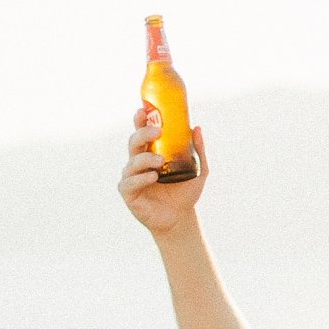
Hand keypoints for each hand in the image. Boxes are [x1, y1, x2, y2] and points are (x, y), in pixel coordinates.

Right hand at [118, 106, 207, 235]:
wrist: (181, 219)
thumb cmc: (185, 193)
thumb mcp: (198, 170)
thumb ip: (198, 150)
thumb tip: (197, 127)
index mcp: (151, 153)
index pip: (142, 133)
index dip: (140, 120)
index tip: (144, 109)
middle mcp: (139, 163)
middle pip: (134, 142)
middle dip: (142, 133)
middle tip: (157, 131)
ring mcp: (132, 178)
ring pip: (132, 162)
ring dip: (145, 159)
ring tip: (160, 162)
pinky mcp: (129, 194)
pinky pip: (130, 182)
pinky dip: (140, 178)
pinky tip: (152, 177)